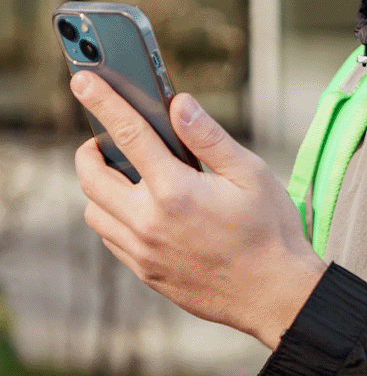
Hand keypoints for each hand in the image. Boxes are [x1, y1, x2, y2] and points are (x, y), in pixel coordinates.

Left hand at [71, 71, 326, 349]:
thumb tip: (179, 104)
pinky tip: (142, 209)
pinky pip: (110, 239)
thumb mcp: (251, 174)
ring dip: (99, 187)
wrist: (275, 295)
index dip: (103, 102)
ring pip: (93, 211)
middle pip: (91, 176)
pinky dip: (112, 217)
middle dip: (91, 149)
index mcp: (176, 191)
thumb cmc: (271, 231)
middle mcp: (149, 222)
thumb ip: (209, 137)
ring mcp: (143, 252)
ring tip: (129, 176)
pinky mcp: (146, 273)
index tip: (83, 81)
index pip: (128, 134)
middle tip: (109, 139)